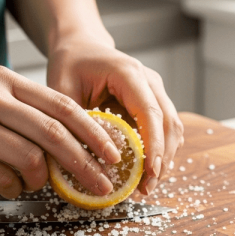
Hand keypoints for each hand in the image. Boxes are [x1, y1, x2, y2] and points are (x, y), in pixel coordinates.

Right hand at [0, 65, 121, 198]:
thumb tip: (56, 139)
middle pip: (56, 134)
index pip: (63, 106)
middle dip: (86, 164)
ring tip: (38, 184)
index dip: (94, 132)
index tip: (113, 153)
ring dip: (42, 179)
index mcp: (2, 79)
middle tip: (101, 185)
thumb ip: (15, 106)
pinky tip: (8, 186)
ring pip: (30, 158)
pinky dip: (12, 188)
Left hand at [47, 37, 183, 194]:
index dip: (154, 145)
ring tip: (146, 187)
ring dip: (163, 159)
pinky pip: (163, 130)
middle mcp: (149, 82)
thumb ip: (75, 121)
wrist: (80, 47)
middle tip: (146, 189)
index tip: (151, 172)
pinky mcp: (152, 103)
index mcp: (129, 73)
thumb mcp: (62, 90)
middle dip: (161, 159)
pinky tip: (145, 173)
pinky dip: (158, 152)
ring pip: (172, 129)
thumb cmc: (70, 64)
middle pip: (168, 123)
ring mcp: (154, 92)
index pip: (150, 112)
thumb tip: (86, 158)